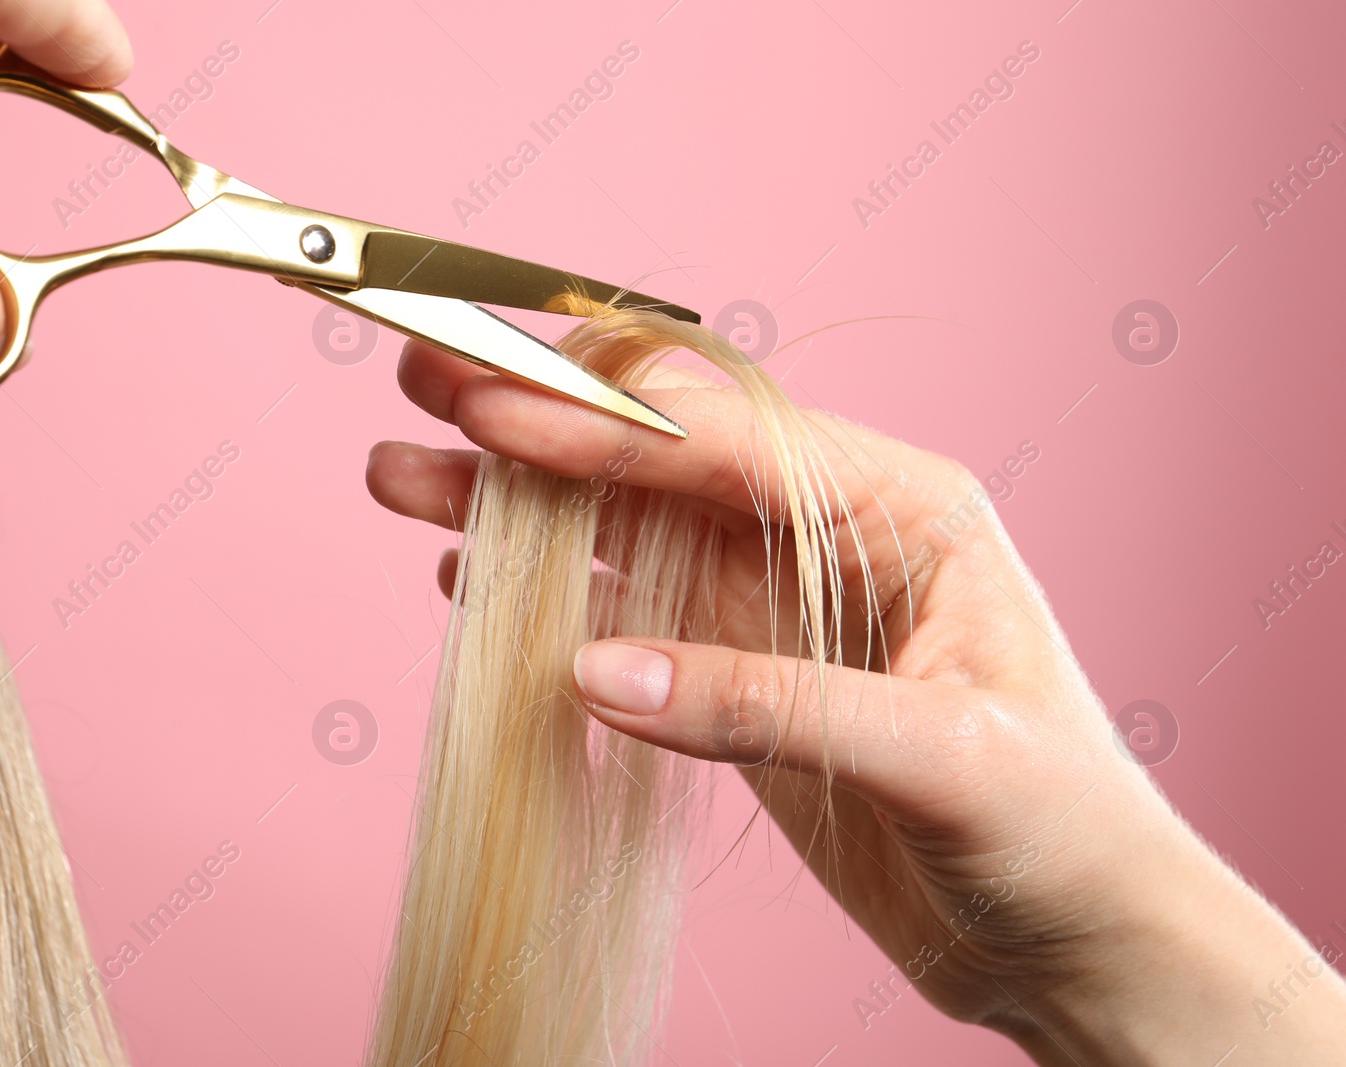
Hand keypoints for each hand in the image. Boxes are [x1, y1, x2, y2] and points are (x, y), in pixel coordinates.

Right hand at [367, 339, 1345, 1064]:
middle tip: (427, 372)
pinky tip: (474, 572)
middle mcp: (828, 536)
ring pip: (623, 530)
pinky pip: (626, 614)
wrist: (1079, 943)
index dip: (604, 423)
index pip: (725, 442)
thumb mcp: (937, 755)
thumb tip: (593, 673)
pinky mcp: (740, 677)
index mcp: (901, 507)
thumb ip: (764, 704)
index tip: (490, 409)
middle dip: (540, 418)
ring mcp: (774, 606)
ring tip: (402, 475)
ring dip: (518, 503)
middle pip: (656, 459)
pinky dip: (549, 592)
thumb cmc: (1060, 829)